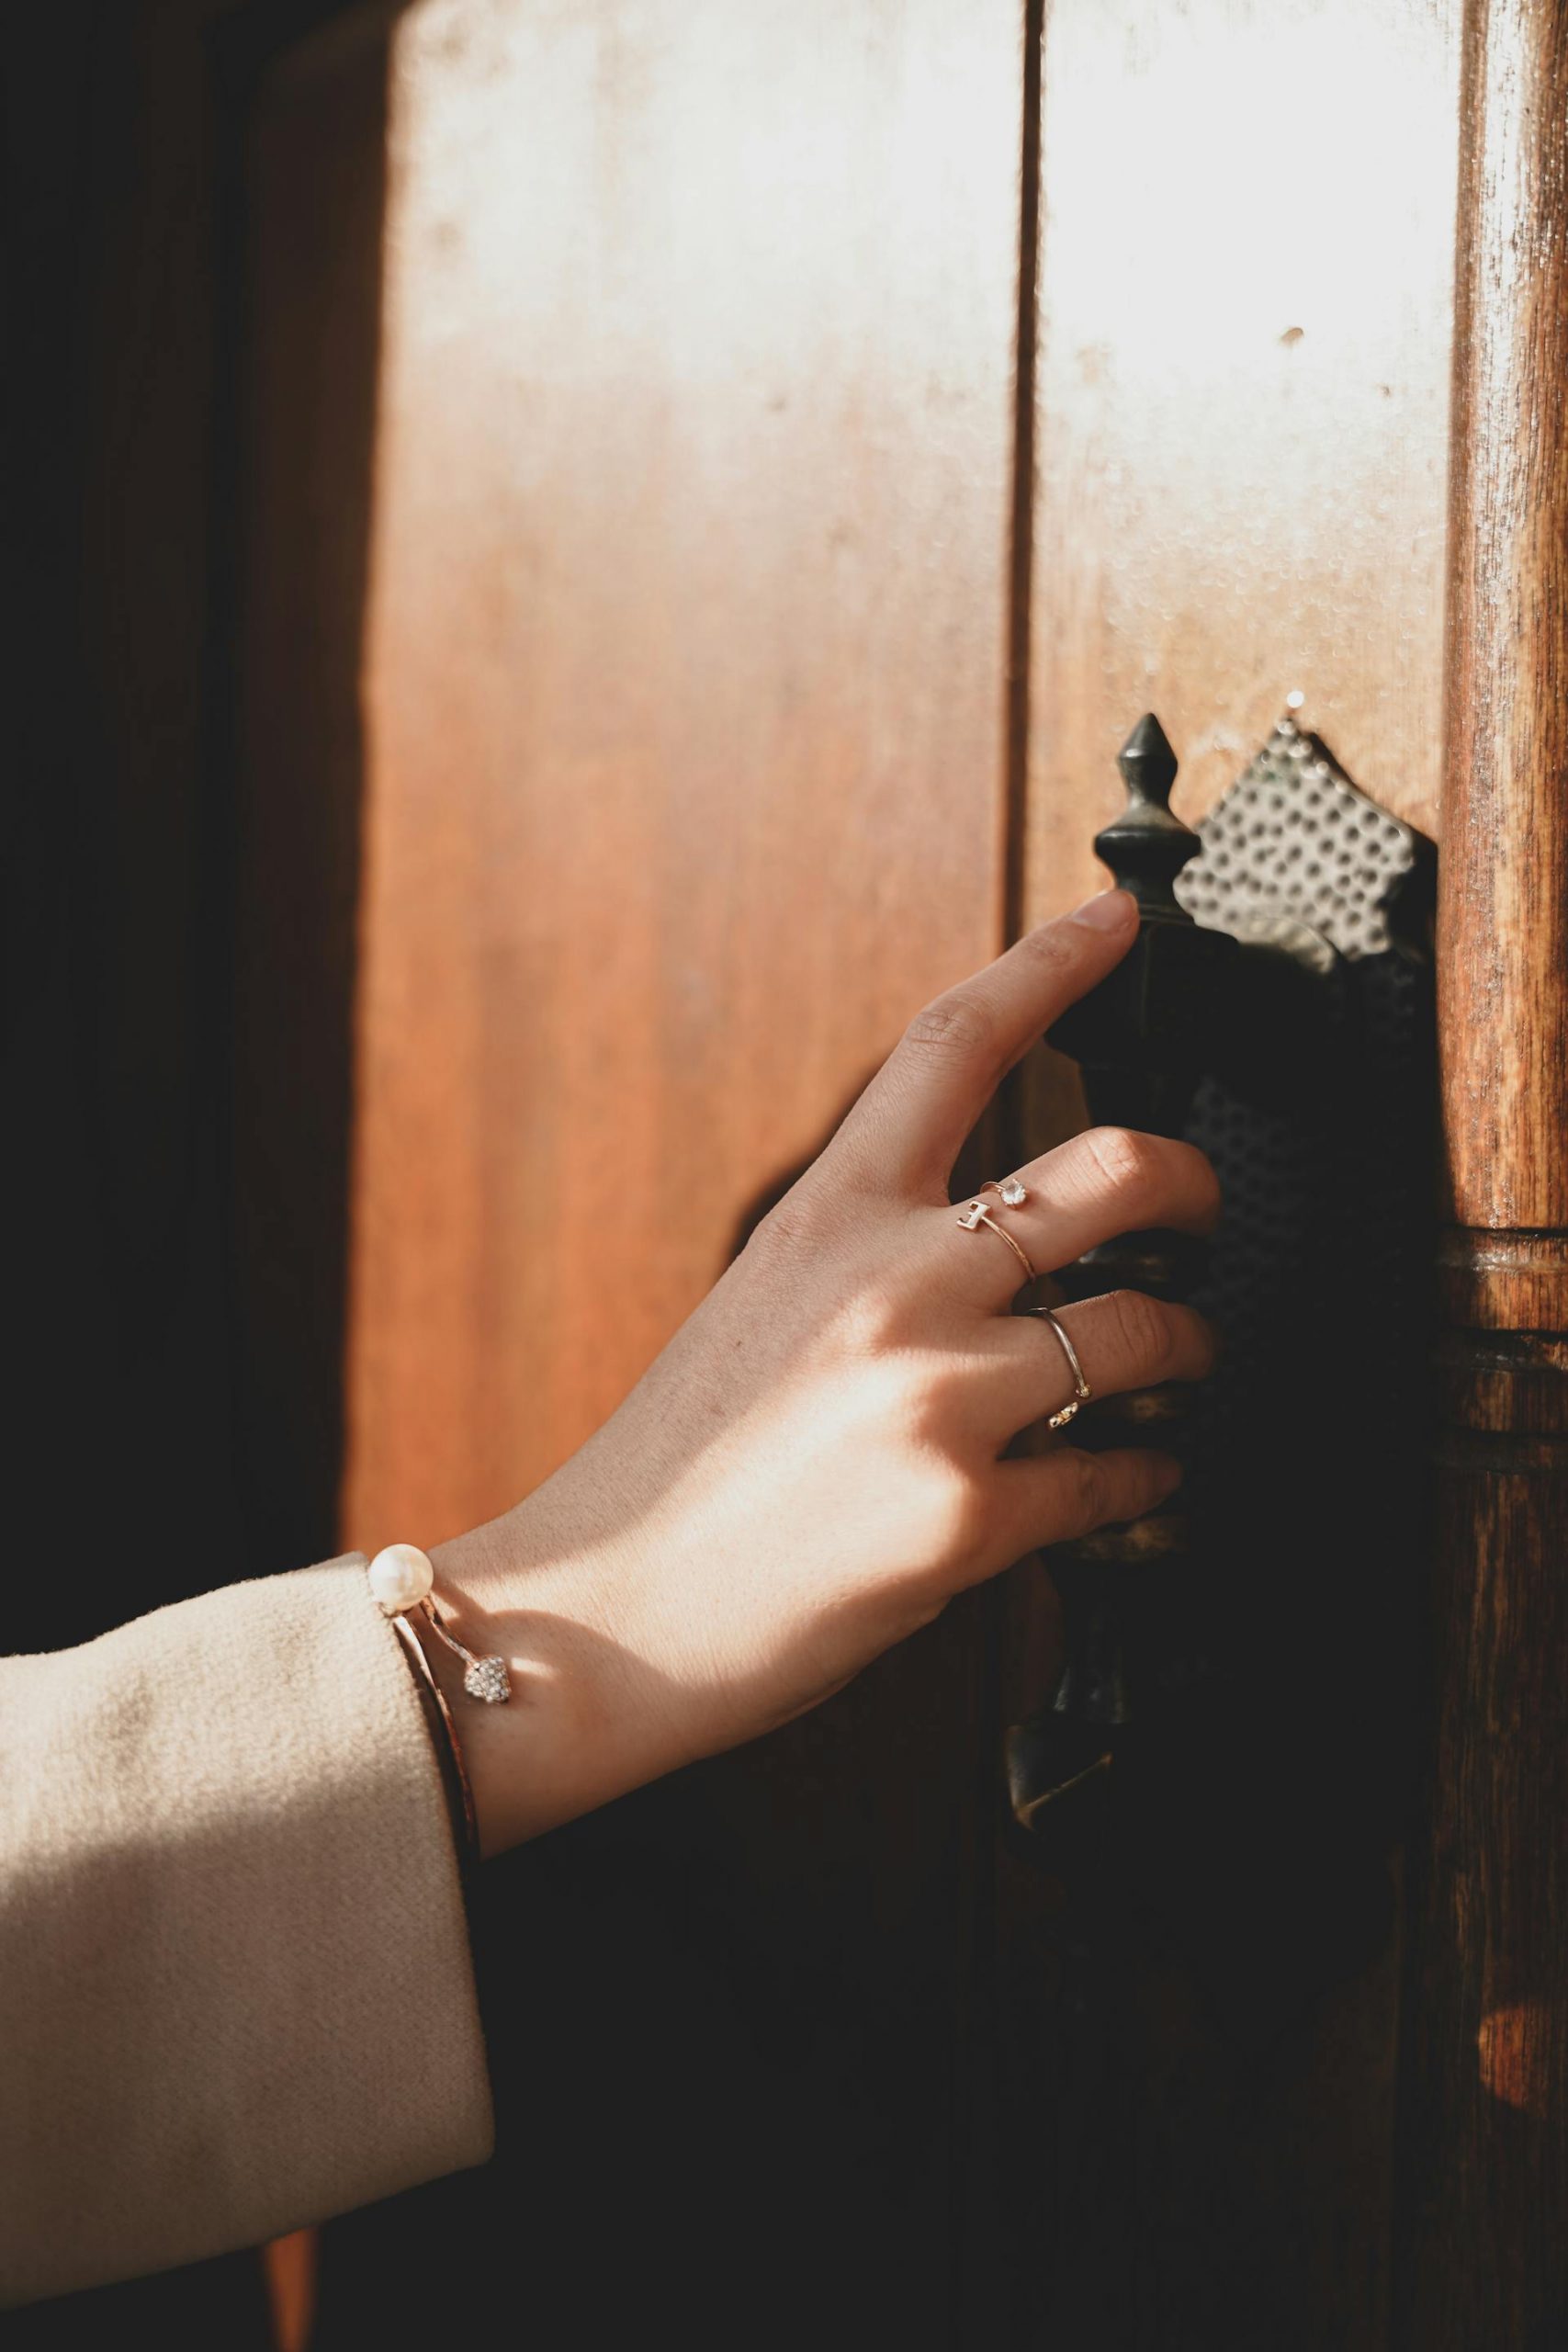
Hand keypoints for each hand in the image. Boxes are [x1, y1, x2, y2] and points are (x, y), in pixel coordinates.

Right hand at [430, 889, 1218, 1854]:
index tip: (1118, 919)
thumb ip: (872, 1258)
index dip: (1051, 961)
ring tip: (1179, 1371)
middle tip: (1201, 1210)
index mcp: (827, 1217)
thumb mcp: (761, 1307)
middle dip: (1194, 1184)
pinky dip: (1154, 1474)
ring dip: (1191, 1348)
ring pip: (1145, 1327)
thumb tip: (1002, 1250)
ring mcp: (936, 1396)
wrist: (604, 1611)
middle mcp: (891, 1284)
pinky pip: (1120, 1471)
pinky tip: (1143, 1476)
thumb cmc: (674, 1469)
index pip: (951, 1043)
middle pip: (1114, 1170)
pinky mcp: (969, 1517)